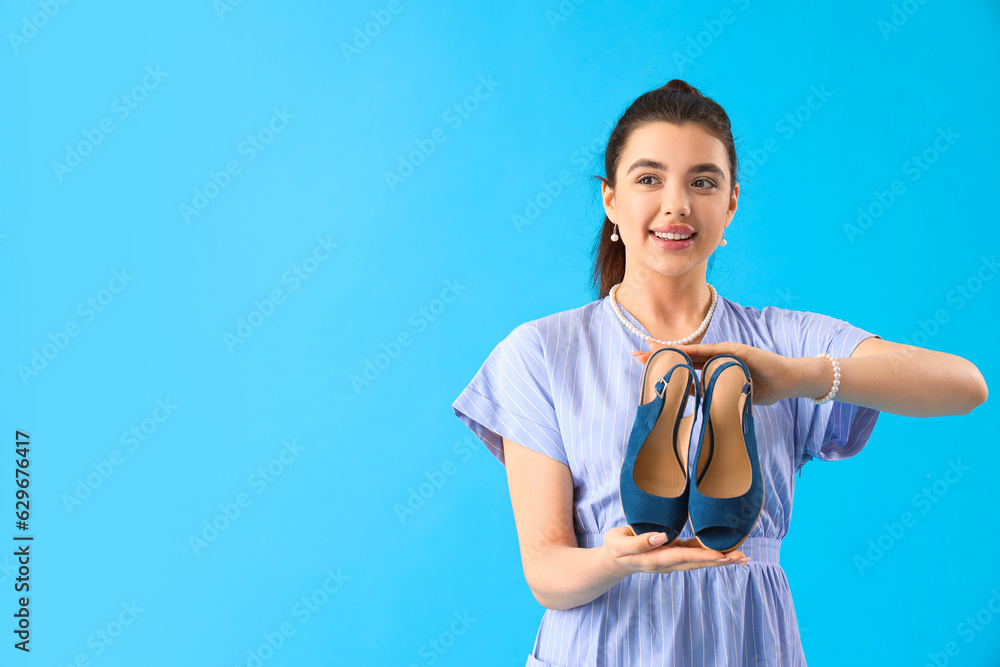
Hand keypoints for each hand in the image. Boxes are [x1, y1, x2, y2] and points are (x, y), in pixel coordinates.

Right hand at [601, 526, 748, 574]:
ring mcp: (673, 560)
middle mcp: (668, 563)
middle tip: (742, 557)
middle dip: (720, 560)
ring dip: (722, 559)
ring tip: (743, 557)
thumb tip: (661, 537)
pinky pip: (696, 555)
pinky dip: (713, 554)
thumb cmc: (615, 547)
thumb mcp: (618, 542)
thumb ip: (638, 541)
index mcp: (654, 559)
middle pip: (697, 563)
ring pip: (700, 561)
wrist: (614, 560)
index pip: (682, 556)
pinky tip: (728, 553)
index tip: (719, 554)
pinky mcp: (675, 554)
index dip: (701, 555)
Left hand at [632, 341, 800, 405]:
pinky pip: (712, 353)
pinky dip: (695, 354)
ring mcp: (726, 352)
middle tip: (636, 356)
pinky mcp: (736, 352)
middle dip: (660, 355)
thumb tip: (693, 401)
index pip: (685, 366)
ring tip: (649, 351)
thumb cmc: (764, 389)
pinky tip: (678, 353)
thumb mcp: (732, 395)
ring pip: (692, 352)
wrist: (790, 381)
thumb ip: (713, 394)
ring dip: (671, 351)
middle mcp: (716, 357)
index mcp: (714, 367)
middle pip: (683, 356)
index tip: (645, 366)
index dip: (666, 364)